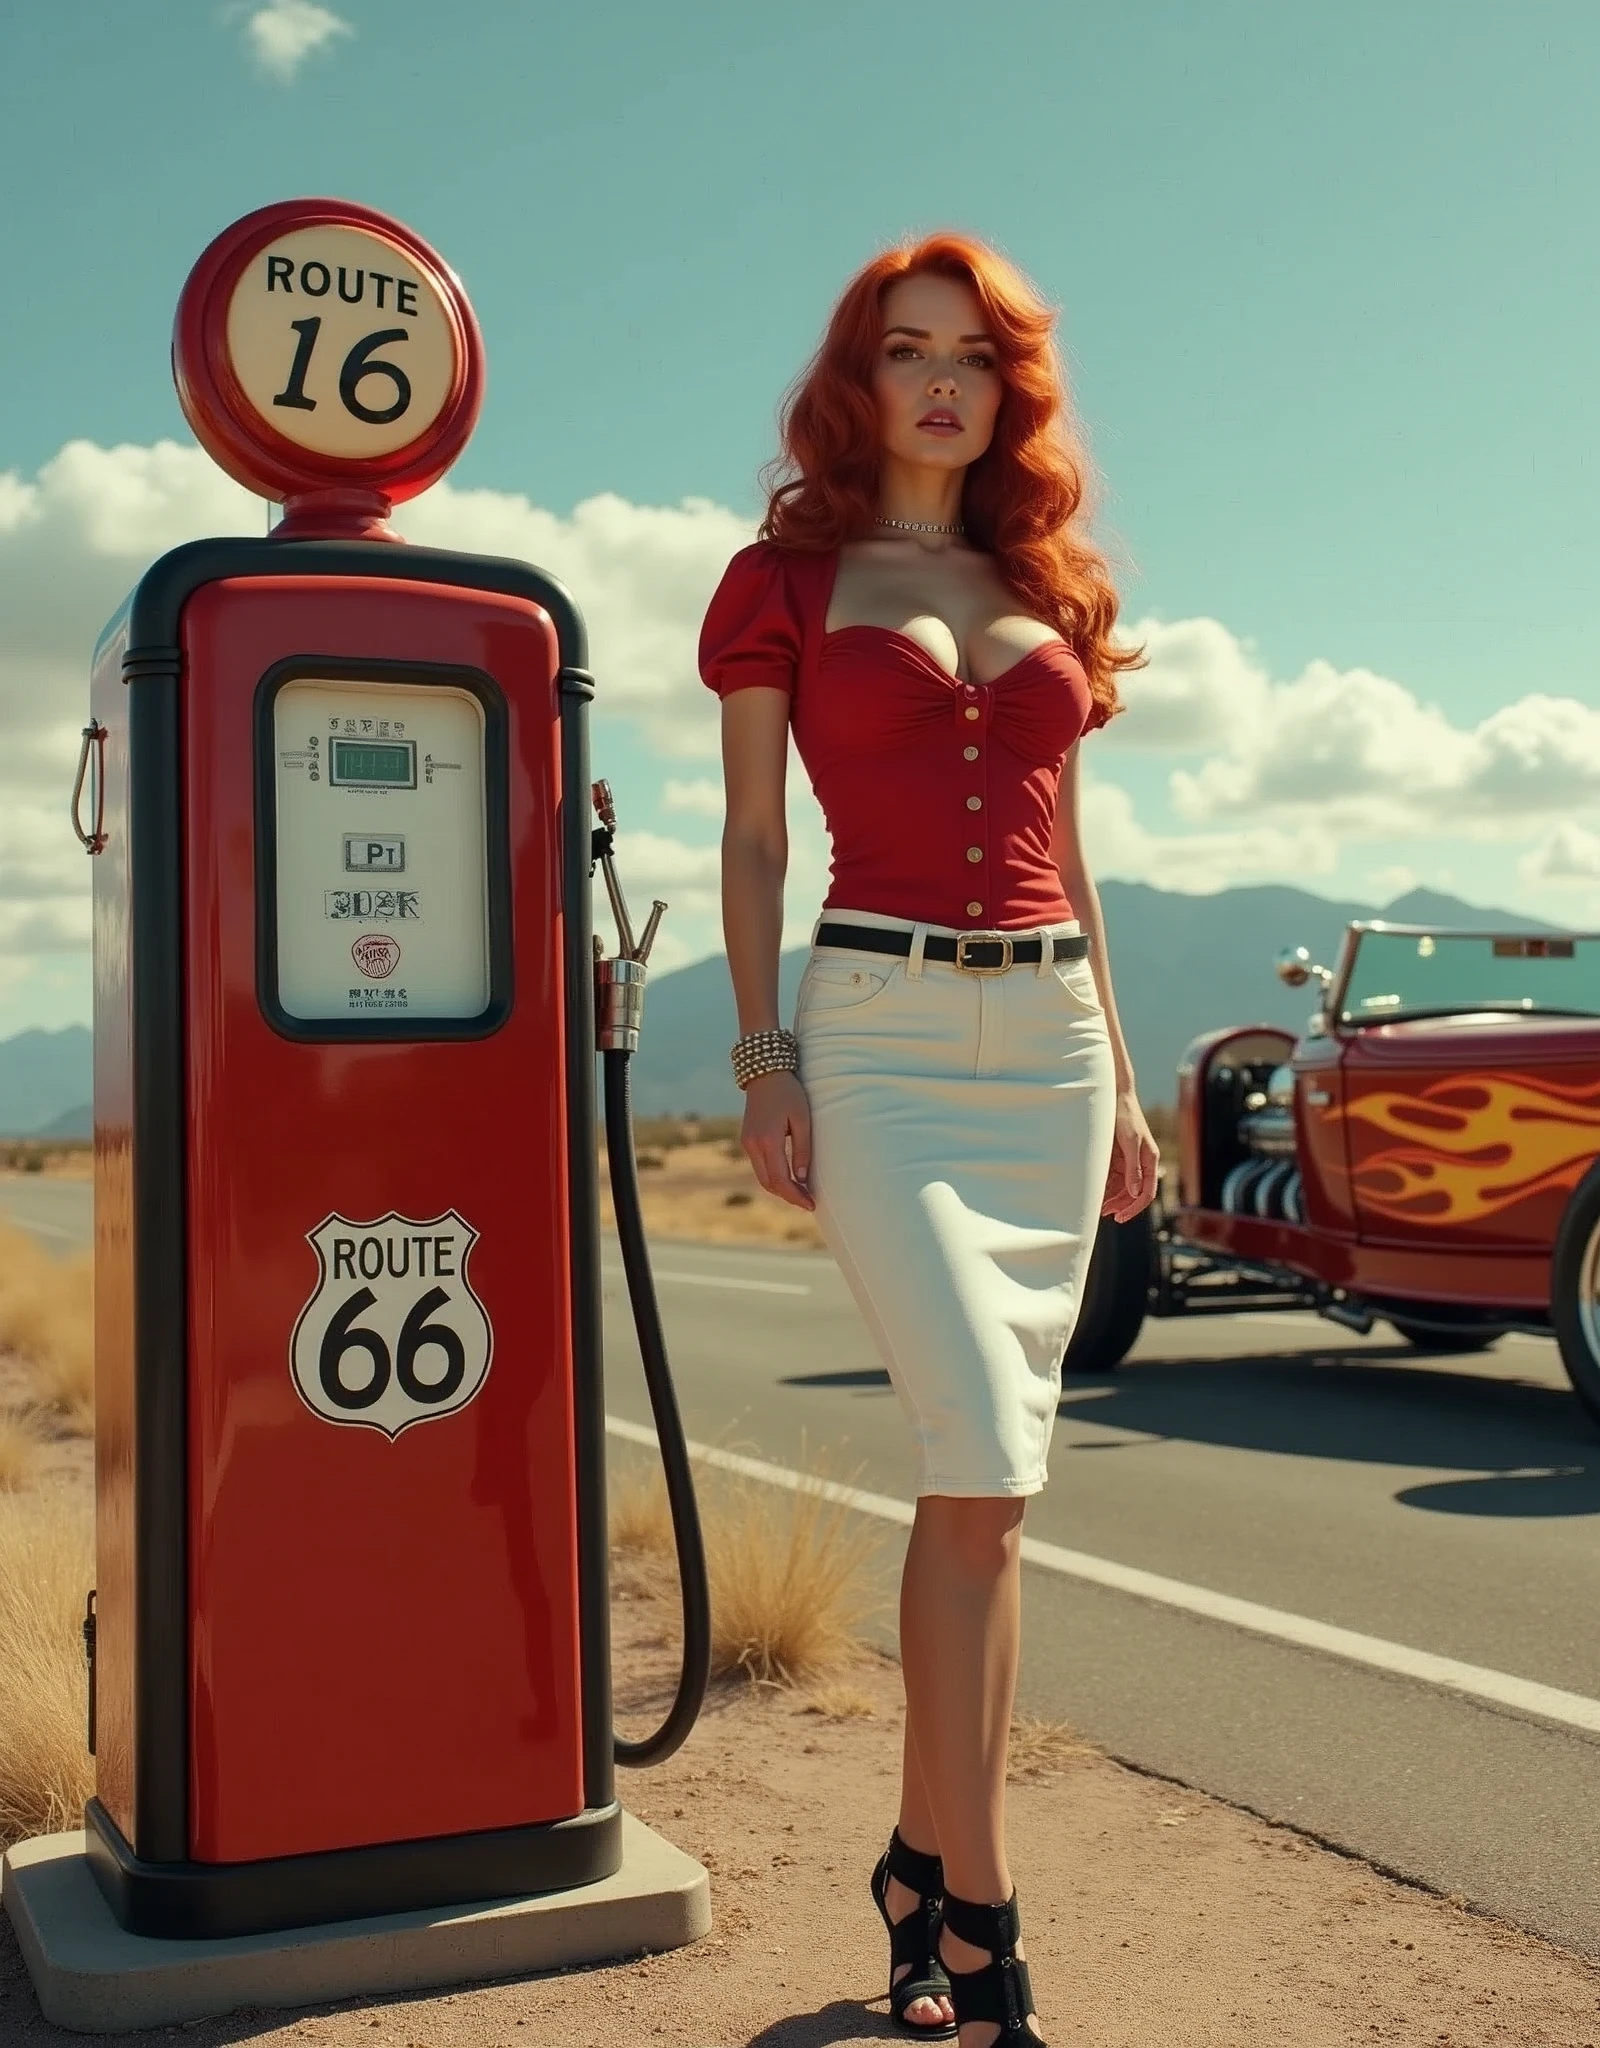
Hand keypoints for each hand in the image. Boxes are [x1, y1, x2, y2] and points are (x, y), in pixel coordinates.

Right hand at [741, 1070, 814, 1210]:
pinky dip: (773, 1176)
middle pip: (769, 1183)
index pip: (781, 1179)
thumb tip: (802, 1178)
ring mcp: (747, 1143)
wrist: (765, 1072)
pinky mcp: (747, 1139)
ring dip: (780, 1188)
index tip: (811, 1204)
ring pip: (762, 1177)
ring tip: (801, 1193)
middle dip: (788, 1196)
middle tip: (808, 1202)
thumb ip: (802, 1150)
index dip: (796, 1195)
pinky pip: (759, 1166)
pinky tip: (788, 1177)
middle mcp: (753, 1145)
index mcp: (768, 1140)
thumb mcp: (802, 1119)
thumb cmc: (789, 1093)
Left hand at [1102, 1088, 1159, 1221]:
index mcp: (1150, 1159)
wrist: (1115, 1096)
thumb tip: (1134, 1192)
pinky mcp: (1119, 1156)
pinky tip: (1096, 1192)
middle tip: (1105, 1214)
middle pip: (1134, 1193)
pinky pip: (1114, 1177)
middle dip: (1121, 1205)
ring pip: (1123, 1187)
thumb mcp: (1129, 1141)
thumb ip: (1133, 1167)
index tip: (1120, 1217)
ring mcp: (1130, 1160)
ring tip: (1098, 1207)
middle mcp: (1142, 1162)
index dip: (1134, 1207)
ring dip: (1113, 1198)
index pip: (1146, 1192)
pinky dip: (1107, 1186)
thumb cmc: (1125, 1115)